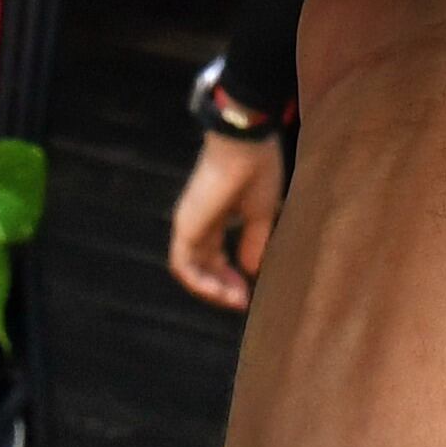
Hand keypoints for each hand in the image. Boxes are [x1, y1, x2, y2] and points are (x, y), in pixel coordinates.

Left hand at [171, 129, 288, 310]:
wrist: (245, 146)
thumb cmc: (257, 170)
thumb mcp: (261, 213)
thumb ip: (254, 242)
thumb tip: (250, 271)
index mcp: (215, 215)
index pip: (215, 255)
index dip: (230, 275)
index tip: (249, 290)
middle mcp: (198, 221)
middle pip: (203, 264)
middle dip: (222, 286)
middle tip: (242, 301)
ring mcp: (188, 224)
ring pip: (191, 269)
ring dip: (211, 289)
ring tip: (234, 300)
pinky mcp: (185, 226)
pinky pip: (184, 265)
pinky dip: (200, 283)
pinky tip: (221, 292)